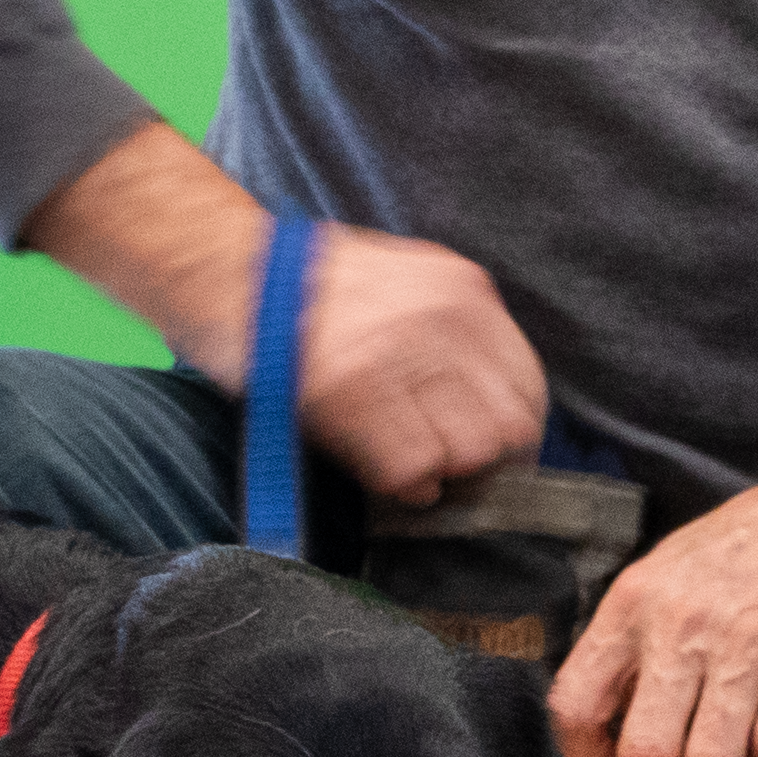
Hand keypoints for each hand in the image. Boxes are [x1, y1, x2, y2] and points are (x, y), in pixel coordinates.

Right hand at [288, 225, 548, 507]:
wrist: (228, 269)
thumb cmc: (310, 283)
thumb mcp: (407, 282)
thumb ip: (451, 332)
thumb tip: (482, 406)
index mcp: (464, 291)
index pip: (528, 387)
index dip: (512, 434)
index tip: (491, 457)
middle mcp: (444, 319)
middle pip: (510, 428)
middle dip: (485, 463)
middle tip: (451, 472)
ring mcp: (398, 355)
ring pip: (469, 454)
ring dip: (444, 475)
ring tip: (412, 469)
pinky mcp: (351, 391)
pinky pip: (412, 470)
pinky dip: (404, 487)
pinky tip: (384, 476)